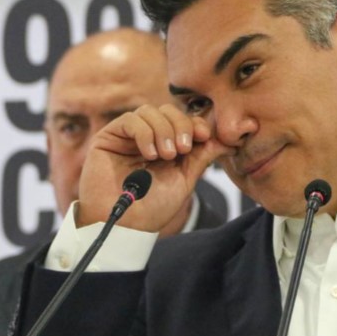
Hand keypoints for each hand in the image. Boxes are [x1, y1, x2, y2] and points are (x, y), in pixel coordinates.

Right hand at [73, 104, 229, 231]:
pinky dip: (145, 133)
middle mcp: (146, 137)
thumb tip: (228, 140)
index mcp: (166, 145)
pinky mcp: (109, 137)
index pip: (182, 120)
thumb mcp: (184, 179)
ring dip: (164, 130)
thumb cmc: (152, 207)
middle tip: (183, 149)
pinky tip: (149, 155)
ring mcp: (127, 136)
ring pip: (150, 111)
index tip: (205, 136)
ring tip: (166, 155)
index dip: (195, 123)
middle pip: (168, 110)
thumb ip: (202, 156)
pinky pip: (130, 120)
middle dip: (181, 125)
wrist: (126, 226)